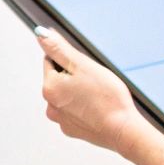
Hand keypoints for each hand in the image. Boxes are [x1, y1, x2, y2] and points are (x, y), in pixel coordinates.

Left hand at [37, 28, 163, 164]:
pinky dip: (84, 108)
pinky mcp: (73, 130)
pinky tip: (98, 109)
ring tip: (97, 96)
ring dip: (78, 92)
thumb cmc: (106, 97)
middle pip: (59, 79)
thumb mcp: (82, 65)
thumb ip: (59, 48)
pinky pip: (75, 112)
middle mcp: (50, 105)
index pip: (51, 61)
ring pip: (67, 95)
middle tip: (94, 82)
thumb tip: (40, 34)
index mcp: (49, 87)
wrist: (123, 131)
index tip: (85, 67)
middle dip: (74, 76)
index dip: (70, 60)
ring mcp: (61, 120)